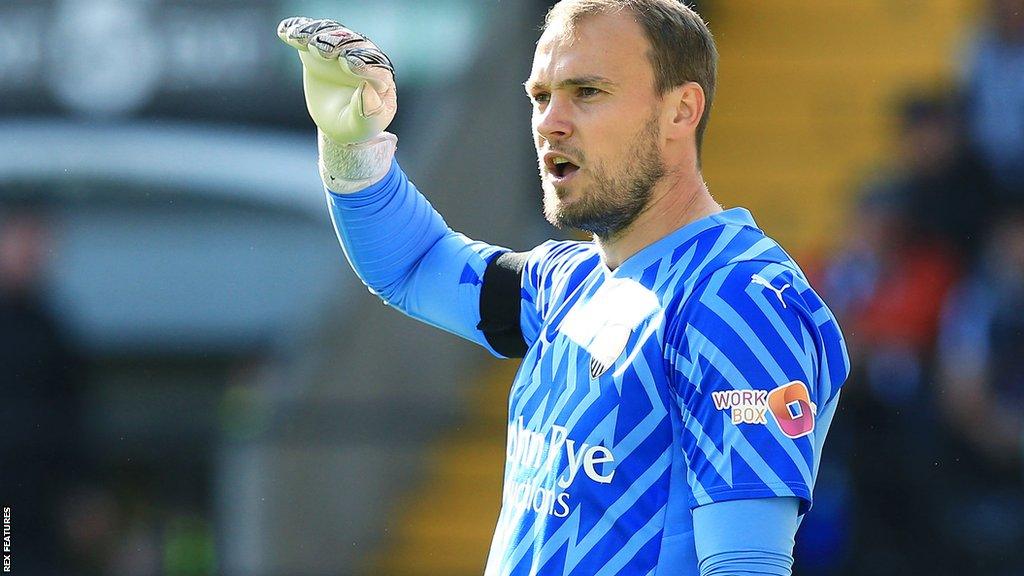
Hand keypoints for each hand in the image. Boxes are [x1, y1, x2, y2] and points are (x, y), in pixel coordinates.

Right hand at [277, 17, 396, 143]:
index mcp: (380, 77)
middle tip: (322, 50)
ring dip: (317, 34)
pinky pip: (310, 32)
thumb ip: (367, 113)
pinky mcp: (320, 44)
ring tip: (300, 39)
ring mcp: (341, 47)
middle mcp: (364, 56)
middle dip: (337, 44)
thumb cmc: (353, 124)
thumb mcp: (359, 127)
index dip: (362, 64)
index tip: (348, 65)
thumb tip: (367, 90)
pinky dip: (297, 29)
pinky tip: (284, 31)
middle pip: (353, 44)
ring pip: (332, 33)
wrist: (335, 119)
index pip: (375, 66)